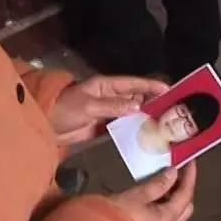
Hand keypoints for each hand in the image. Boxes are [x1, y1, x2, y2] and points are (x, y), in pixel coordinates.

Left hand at [50, 75, 168, 144]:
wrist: (45, 124)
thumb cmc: (64, 109)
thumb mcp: (88, 105)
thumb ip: (112, 105)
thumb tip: (138, 104)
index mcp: (106, 86)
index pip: (134, 83)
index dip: (152, 85)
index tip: (170, 90)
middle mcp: (110, 97)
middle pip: (137, 98)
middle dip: (154, 102)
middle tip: (174, 111)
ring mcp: (108, 112)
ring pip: (132, 113)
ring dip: (146, 118)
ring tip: (166, 125)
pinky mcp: (104, 127)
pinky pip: (123, 127)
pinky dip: (134, 130)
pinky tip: (147, 137)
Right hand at [109, 163, 196, 220]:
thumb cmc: (119, 216)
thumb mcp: (138, 196)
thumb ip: (157, 184)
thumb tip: (173, 172)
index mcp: (168, 218)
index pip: (186, 194)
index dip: (189, 176)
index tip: (190, 161)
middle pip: (185, 205)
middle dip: (184, 188)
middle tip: (179, 171)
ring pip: (175, 212)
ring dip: (174, 196)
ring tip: (166, 178)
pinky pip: (165, 216)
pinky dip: (165, 203)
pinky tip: (156, 193)